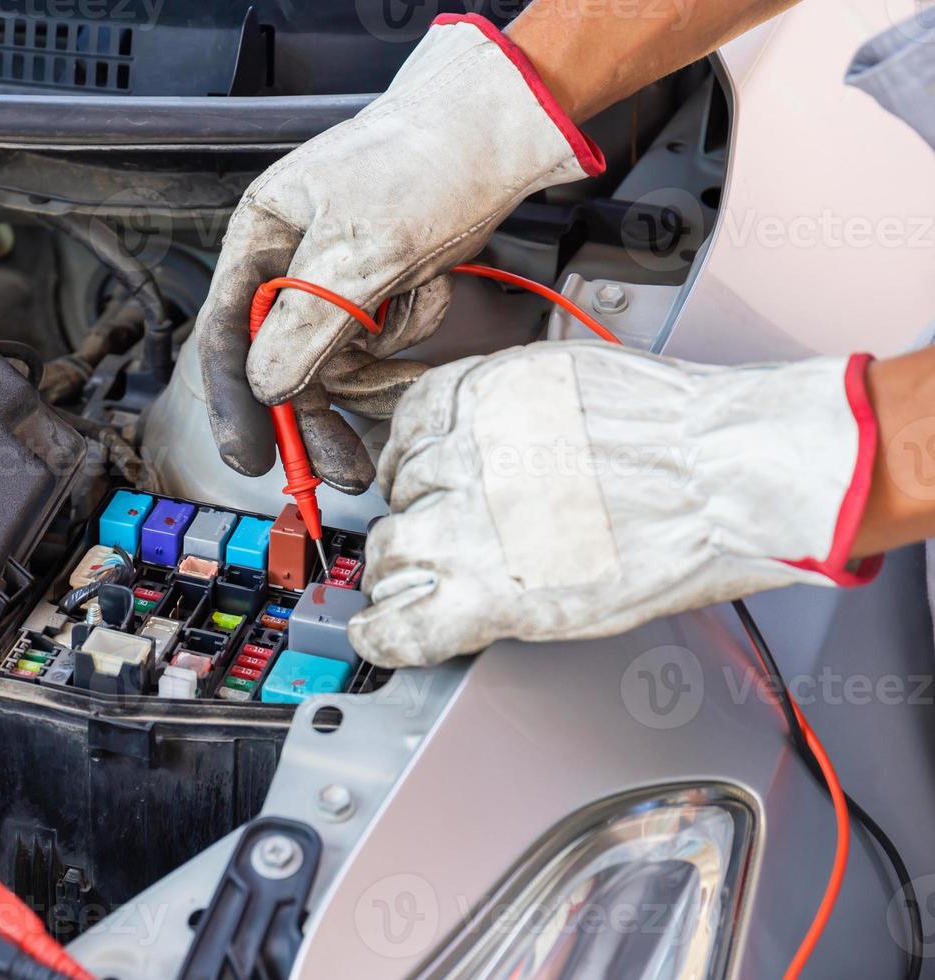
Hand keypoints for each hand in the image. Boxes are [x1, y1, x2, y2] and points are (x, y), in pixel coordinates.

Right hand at [195, 14, 602, 492]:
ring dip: (379, 358)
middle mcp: (289, 263)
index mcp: (260, 237)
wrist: (502, 133)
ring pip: (338, 360)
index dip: (235, 402)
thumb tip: (265, 387)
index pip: (226, 334)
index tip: (252, 458)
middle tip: (346, 466)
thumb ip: (306, 322)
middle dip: (318, 411)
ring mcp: (338, 279)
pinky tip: (429, 289)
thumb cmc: (425, 161)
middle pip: (283, 364)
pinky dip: (410, 330)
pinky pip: (382, 342)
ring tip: (414, 313)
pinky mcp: (381, 289)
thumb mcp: (360, 247)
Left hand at [348, 342, 881, 665]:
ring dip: (405, 572)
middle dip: (418, 516)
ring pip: (393, 555)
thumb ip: (511, 414)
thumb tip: (498, 438)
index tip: (420, 482)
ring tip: (429, 585)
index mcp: (478, 401)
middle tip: (447, 536)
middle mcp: (461, 458)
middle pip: (400, 495)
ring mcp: (469, 530)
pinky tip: (380, 636)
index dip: (413, 463)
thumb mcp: (566, 384)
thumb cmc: (681, 431)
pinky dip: (384, 636)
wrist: (725, 472)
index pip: (405, 431)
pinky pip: (404, 626)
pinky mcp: (491, 597)